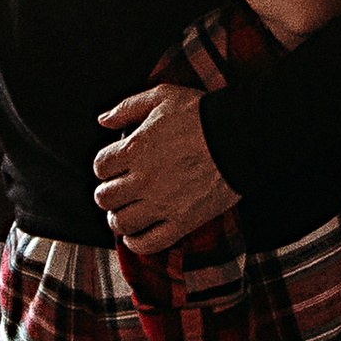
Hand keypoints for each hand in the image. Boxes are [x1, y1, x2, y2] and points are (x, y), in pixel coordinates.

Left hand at [93, 83, 238, 252]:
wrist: (241, 137)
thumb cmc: (203, 114)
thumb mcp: (162, 96)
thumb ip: (127, 107)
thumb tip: (103, 120)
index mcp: (135, 149)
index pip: (100, 167)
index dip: (105, 166)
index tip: (116, 166)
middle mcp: (143, 179)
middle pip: (104, 198)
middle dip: (108, 193)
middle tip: (119, 189)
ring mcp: (162, 203)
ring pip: (121, 223)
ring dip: (118, 218)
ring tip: (126, 212)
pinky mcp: (183, 221)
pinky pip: (149, 243)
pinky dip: (137, 243)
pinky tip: (136, 235)